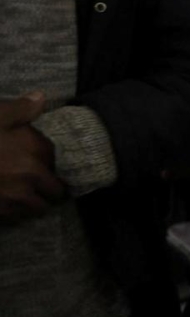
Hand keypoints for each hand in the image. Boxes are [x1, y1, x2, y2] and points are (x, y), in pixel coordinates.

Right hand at [0, 92, 65, 223]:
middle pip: (47, 202)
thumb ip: (21, 110)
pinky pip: (10, 219)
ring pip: (29, 213)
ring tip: (22, 195)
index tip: (50, 175)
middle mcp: (23, 189)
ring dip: (28, 206)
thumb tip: (41, 98)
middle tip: (39, 188)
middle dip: (45, 195)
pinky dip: (10, 213)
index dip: (55, 179)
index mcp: (31, 167)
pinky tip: (3, 200)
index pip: (57, 182)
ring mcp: (6, 205)